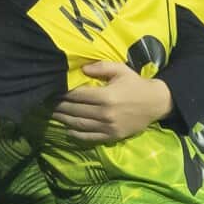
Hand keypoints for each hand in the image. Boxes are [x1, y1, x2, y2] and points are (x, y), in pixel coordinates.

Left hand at [53, 61, 172, 142]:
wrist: (155, 103)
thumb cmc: (135, 84)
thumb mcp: (121, 70)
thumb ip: (101, 67)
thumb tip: (81, 69)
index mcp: (106, 96)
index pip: (78, 95)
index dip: (63, 93)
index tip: (53, 90)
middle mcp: (105, 113)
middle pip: (76, 110)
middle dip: (60, 106)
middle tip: (48, 103)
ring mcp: (108, 127)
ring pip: (80, 124)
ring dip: (64, 120)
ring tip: (53, 115)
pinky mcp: (112, 136)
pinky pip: (90, 137)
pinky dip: (76, 134)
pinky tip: (67, 129)